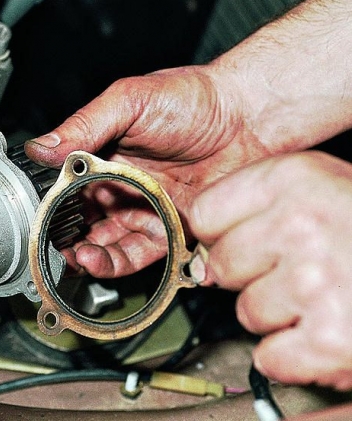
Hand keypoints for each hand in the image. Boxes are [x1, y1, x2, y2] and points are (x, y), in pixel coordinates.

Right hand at [25, 66, 275, 277]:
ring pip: (108, 246)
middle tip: (56, 250)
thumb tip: (41, 147)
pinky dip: (122, 264)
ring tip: (81, 258)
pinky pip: (142, 255)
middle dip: (67, 241)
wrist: (249, 116)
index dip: (51, 210)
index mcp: (103, 158)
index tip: (40, 224)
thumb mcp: (128, 102)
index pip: (66, 192)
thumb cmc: (192, 99)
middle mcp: (120, 188)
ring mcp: (145, 211)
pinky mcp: (170, 230)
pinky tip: (108, 260)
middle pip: (84, 225)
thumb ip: (83, 125)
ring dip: (91, 257)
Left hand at [187, 151, 351, 389]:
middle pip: (220, 266)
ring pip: (246, 313)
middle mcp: (301, 225)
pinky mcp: (331, 340)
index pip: (206, 213)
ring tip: (325, 299)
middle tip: (297, 273)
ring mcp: (315, 283)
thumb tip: (205, 245)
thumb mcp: (328, 187)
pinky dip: (294, 357)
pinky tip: (327, 332)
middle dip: (251, 277)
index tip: (241, 242)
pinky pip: (270, 357)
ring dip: (279, 316)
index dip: (221, 234)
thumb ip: (265, 205)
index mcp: (297, 178)